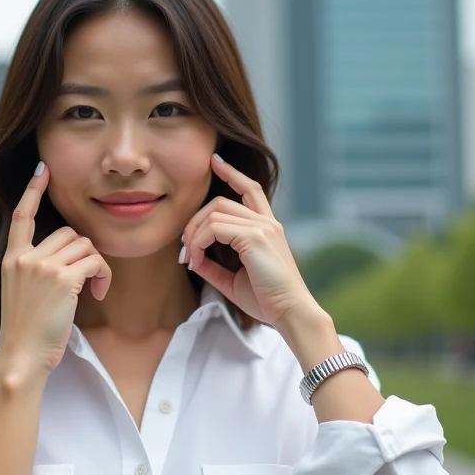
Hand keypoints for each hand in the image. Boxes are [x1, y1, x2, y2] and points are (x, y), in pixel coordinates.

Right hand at [0, 162, 112, 374]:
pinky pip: (95, 261)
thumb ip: (35, 271)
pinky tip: (97, 294)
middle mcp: (24, 257)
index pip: (21, 215)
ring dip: (97, 265)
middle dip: (84, 253)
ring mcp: (42, 266)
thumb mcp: (22, 294)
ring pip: (85, 245)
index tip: (43, 170)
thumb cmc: (26, 333)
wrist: (21, 358)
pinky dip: (103, 276)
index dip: (33, 190)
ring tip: (93, 290)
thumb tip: (66, 260)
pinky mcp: (62, 278)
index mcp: (11, 259)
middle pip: (68, 233)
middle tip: (88, 280)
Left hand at [181, 153, 316, 328]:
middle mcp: (267, 222)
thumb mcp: (233, 280)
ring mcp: (263, 227)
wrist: (290, 313)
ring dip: (194, 236)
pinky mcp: (255, 237)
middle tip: (184, 248)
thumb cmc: (266, 300)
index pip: (250, 189)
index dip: (232, 173)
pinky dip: (198, 243)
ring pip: (214, 214)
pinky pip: (214, 229)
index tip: (215, 160)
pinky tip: (196, 261)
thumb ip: (213, 265)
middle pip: (220, 202)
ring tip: (190, 259)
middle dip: (195, 221)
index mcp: (267, 228)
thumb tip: (191, 256)